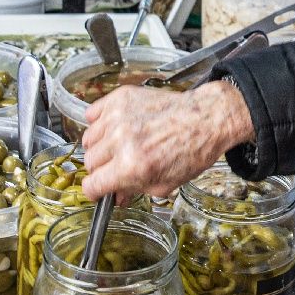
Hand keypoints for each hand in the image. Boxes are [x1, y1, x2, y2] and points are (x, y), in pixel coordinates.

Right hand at [81, 81, 253, 199]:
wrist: (206, 118)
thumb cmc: (191, 151)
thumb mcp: (164, 184)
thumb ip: (134, 190)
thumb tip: (115, 195)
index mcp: (131, 166)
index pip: (91, 185)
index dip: (95, 191)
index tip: (98, 190)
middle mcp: (121, 141)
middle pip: (89, 162)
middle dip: (101, 170)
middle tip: (116, 167)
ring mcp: (119, 117)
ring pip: (89, 139)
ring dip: (100, 146)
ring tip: (119, 146)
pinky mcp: (121, 98)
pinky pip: (93, 114)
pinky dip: (100, 123)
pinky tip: (114, 128)